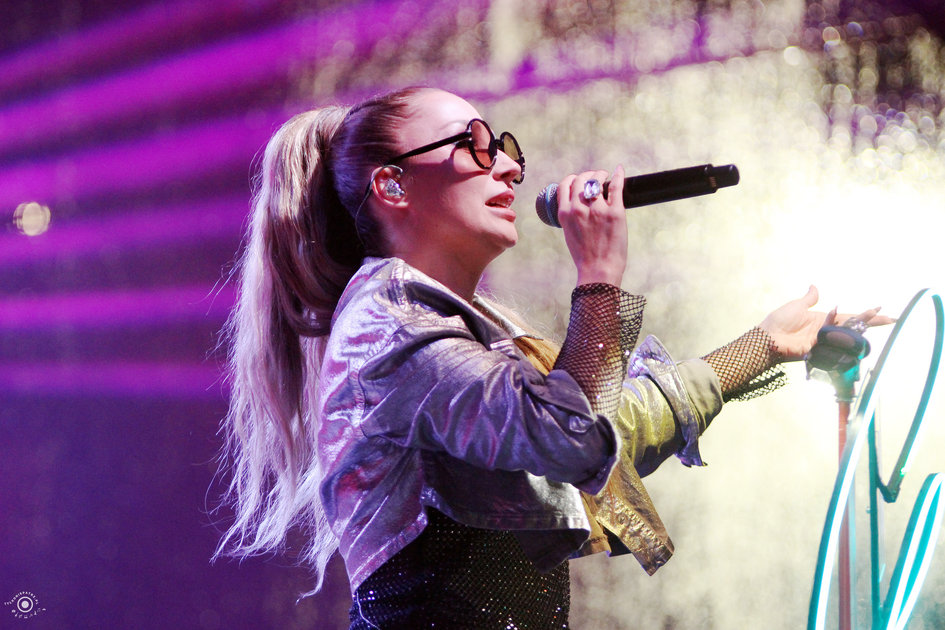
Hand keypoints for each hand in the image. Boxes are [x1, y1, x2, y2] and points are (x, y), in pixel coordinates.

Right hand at [557, 166, 627, 286]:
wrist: (598, 270)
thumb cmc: (585, 256)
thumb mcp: (569, 234)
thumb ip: (571, 217)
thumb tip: (578, 205)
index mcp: (564, 214)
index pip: (564, 185)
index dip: (572, 179)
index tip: (578, 180)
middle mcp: (578, 208)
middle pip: (581, 179)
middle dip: (587, 174)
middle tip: (595, 176)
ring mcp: (597, 209)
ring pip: (596, 180)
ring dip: (600, 174)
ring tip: (605, 175)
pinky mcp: (615, 212)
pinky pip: (616, 187)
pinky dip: (618, 176)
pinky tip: (619, 171)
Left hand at [759, 285, 895, 360]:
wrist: (765, 337)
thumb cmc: (778, 321)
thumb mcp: (796, 306)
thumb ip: (809, 298)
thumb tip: (814, 286)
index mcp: (823, 320)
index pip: (848, 316)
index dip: (864, 314)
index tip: (880, 309)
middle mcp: (826, 331)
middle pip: (853, 325)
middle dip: (870, 321)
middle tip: (890, 318)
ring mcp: (823, 341)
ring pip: (846, 333)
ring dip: (860, 324)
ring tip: (875, 315)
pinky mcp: (817, 349)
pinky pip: (832, 341)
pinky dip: (839, 331)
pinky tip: (852, 325)